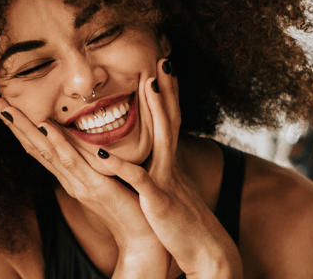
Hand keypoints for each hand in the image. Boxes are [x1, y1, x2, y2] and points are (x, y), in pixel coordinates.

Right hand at [0, 97, 168, 277]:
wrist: (142, 236)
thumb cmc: (127, 203)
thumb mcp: (104, 176)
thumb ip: (91, 159)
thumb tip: (82, 138)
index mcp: (70, 174)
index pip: (39, 146)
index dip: (20, 127)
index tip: (4, 106)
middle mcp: (68, 178)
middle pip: (35, 147)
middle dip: (13, 124)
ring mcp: (79, 183)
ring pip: (47, 152)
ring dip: (26, 129)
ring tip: (7, 110)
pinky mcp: (96, 187)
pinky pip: (74, 163)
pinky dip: (59, 144)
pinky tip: (47, 128)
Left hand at [96, 59, 243, 278]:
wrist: (207, 254)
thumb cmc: (183, 224)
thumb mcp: (173, 191)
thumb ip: (163, 172)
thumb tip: (158, 159)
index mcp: (170, 163)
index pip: (170, 122)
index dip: (167, 96)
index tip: (162, 70)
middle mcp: (170, 165)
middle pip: (171, 120)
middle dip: (167, 90)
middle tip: (164, 60)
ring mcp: (166, 180)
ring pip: (163, 139)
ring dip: (157, 111)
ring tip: (149, 85)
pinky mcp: (158, 201)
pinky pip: (139, 180)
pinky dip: (122, 167)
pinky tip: (105, 154)